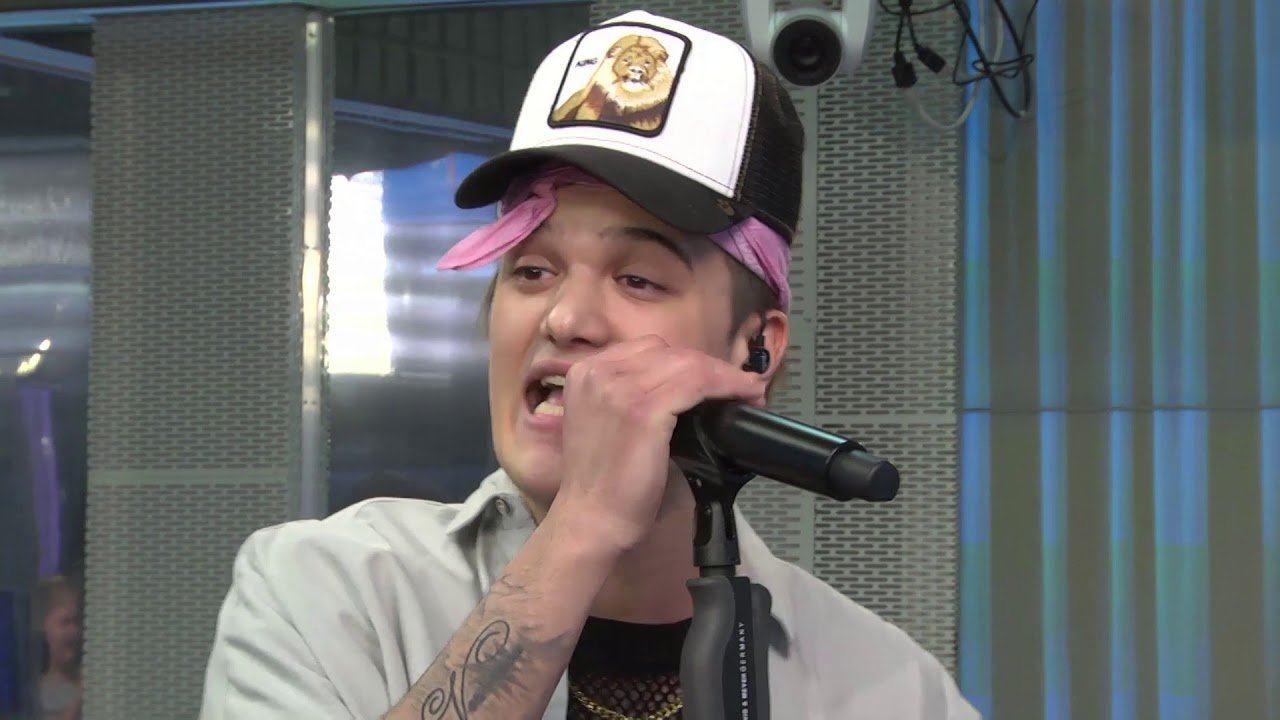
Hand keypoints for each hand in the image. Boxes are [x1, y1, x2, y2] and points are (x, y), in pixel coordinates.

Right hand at [547, 335, 767, 552]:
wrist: (590, 519)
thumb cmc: (603, 482)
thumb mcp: (605, 422)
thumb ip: (629, 396)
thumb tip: (682, 389)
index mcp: (586, 372)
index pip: (649, 349)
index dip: (688, 361)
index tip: (713, 379)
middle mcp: (598, 373)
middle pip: (670, 352)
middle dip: (709, 367)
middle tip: (738, 387)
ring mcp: (619, 390)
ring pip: (688, 364)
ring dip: (725, 375)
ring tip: (747, 392)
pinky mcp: (643, 412)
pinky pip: (697, 383)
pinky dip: (727, 386)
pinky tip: (744, 397)